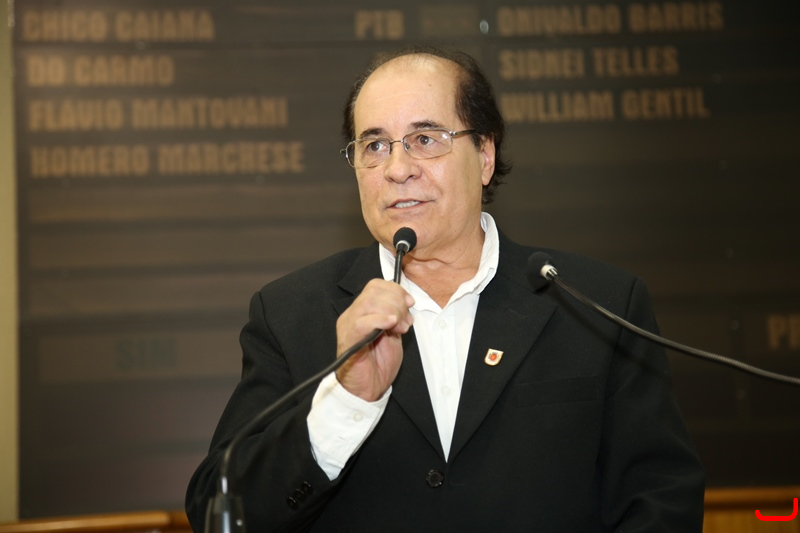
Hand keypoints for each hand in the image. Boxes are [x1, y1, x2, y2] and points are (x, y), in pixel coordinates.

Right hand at [335, 279, 413, 401]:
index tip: (410, 303)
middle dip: (397, 302)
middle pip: (374, 292)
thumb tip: (406, 302)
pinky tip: (391, 324)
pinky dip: (379, 319)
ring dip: (392, 312)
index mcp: (362, 311)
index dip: (395, 290)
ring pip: (369, 303)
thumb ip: (397, 317)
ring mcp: (349, 326)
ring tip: (399, 328)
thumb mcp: (393, 335)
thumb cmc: (378, 365)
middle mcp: (352, 315)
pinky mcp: (349, 340)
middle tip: (405, 321)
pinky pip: (362, 322)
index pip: (375, 285)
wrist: (367, 389)